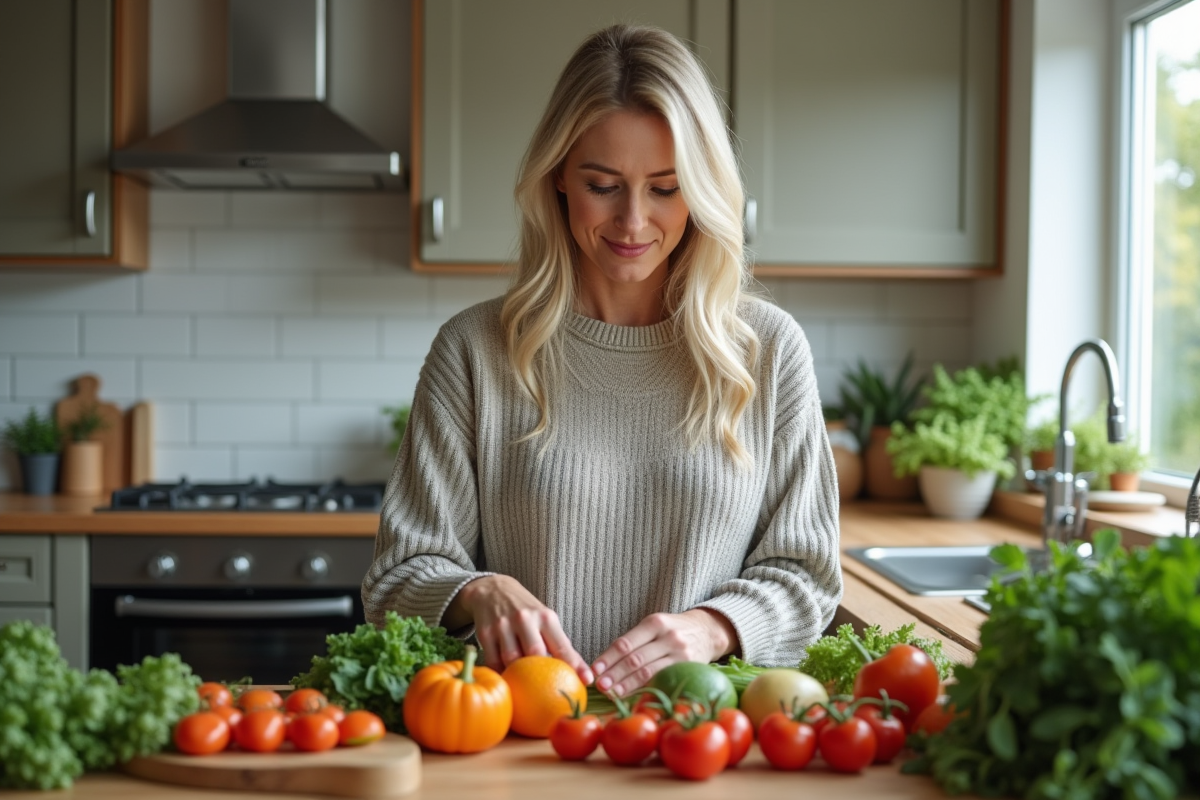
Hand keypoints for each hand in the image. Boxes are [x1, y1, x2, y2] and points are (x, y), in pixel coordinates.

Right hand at [454, 575, 592, 683]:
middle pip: (536, 653)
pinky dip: (501, 674)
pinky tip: (507, 680)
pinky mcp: (485, 634)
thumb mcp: (545, 620)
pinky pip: (493, 662)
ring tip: (525, 688)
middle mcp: (525, 619)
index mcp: (545, 617)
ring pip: (512, 660)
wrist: (493, 590)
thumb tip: (581, 673)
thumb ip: (559, 643)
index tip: (587, 680)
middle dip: (543, 672)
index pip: (562, 645)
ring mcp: (503, 626)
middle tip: (548, 689)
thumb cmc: (526, 611)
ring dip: (519, 675)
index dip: (575, 664)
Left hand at [591, 609, 737, 696]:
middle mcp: (668, 637)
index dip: (609, 657)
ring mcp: (680, 654)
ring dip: (627, 685)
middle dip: (615, 674)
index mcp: (655, 623)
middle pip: (635, 659)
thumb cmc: (673, 629)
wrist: (708, 631)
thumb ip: (635, 640)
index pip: (627, 643)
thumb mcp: (655, 625)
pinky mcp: (688, 668)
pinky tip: (633, 695)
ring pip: (648, 672)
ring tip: (612, 693)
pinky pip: (662, 680)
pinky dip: (645, 689)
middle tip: (600, 685)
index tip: (595, 669)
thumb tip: (606, 663)